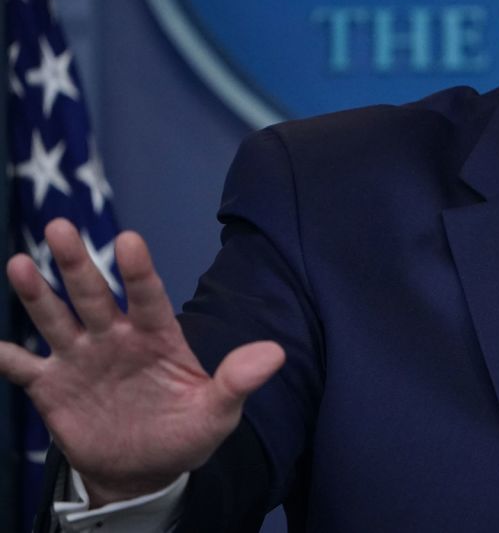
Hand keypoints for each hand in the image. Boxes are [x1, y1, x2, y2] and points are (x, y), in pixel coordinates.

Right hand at [0, 218, 283, 505]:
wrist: (144, 469)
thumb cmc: (186, 432)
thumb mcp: (218, 412)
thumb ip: (238, 381)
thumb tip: (276, 354)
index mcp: (157, 336)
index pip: (148, 297)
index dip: (138, 271)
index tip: (129, 240)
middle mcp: (115, 337)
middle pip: (94, 294)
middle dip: (77, 262)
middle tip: (60, 226)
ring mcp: (81, 359)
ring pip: (56, 318)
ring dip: (37, 294)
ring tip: (21, 263)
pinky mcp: (52, 387)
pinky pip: (23, 368)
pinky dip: (6, 357)